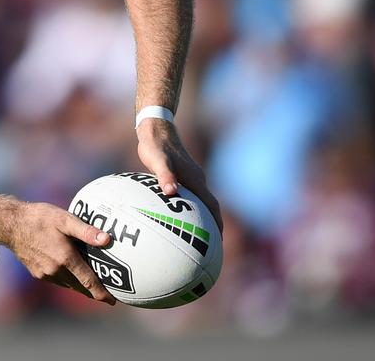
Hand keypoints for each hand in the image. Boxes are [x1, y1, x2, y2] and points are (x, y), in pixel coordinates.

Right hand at [1, 201, 116, 304]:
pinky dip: (67, 279)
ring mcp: (45, 274)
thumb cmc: (38, 218)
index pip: (88, 282)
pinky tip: (70, 272)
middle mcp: (56, 270)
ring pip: (68, 284)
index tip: (113, 302)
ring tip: (91, 283)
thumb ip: (86, 231)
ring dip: (80, 285)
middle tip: (107, 294)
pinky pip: (57, 280)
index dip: (102, 293)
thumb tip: (107, 240)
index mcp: (65, 258)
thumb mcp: (64, 219)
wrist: (10, 224)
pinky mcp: (37, 273)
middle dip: (94, 292)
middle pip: (80, 287)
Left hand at [136, 118, 222, 232]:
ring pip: (202, 201)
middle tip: (211, 245)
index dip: (217, 224)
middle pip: (210, 207)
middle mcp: (197, 180)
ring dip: (204, 217)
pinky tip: (179, 214)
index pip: (212, 206)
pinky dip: (191, 207)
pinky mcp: (183, 174)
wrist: (156, 129)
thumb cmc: (155, 146)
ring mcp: (191, 177)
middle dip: (213, 226)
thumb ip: (165, 176)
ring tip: (198, 235)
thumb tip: (171, 192)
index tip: (218, 242)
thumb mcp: (158, 161)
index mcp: (195, 180)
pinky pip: (191, 195)